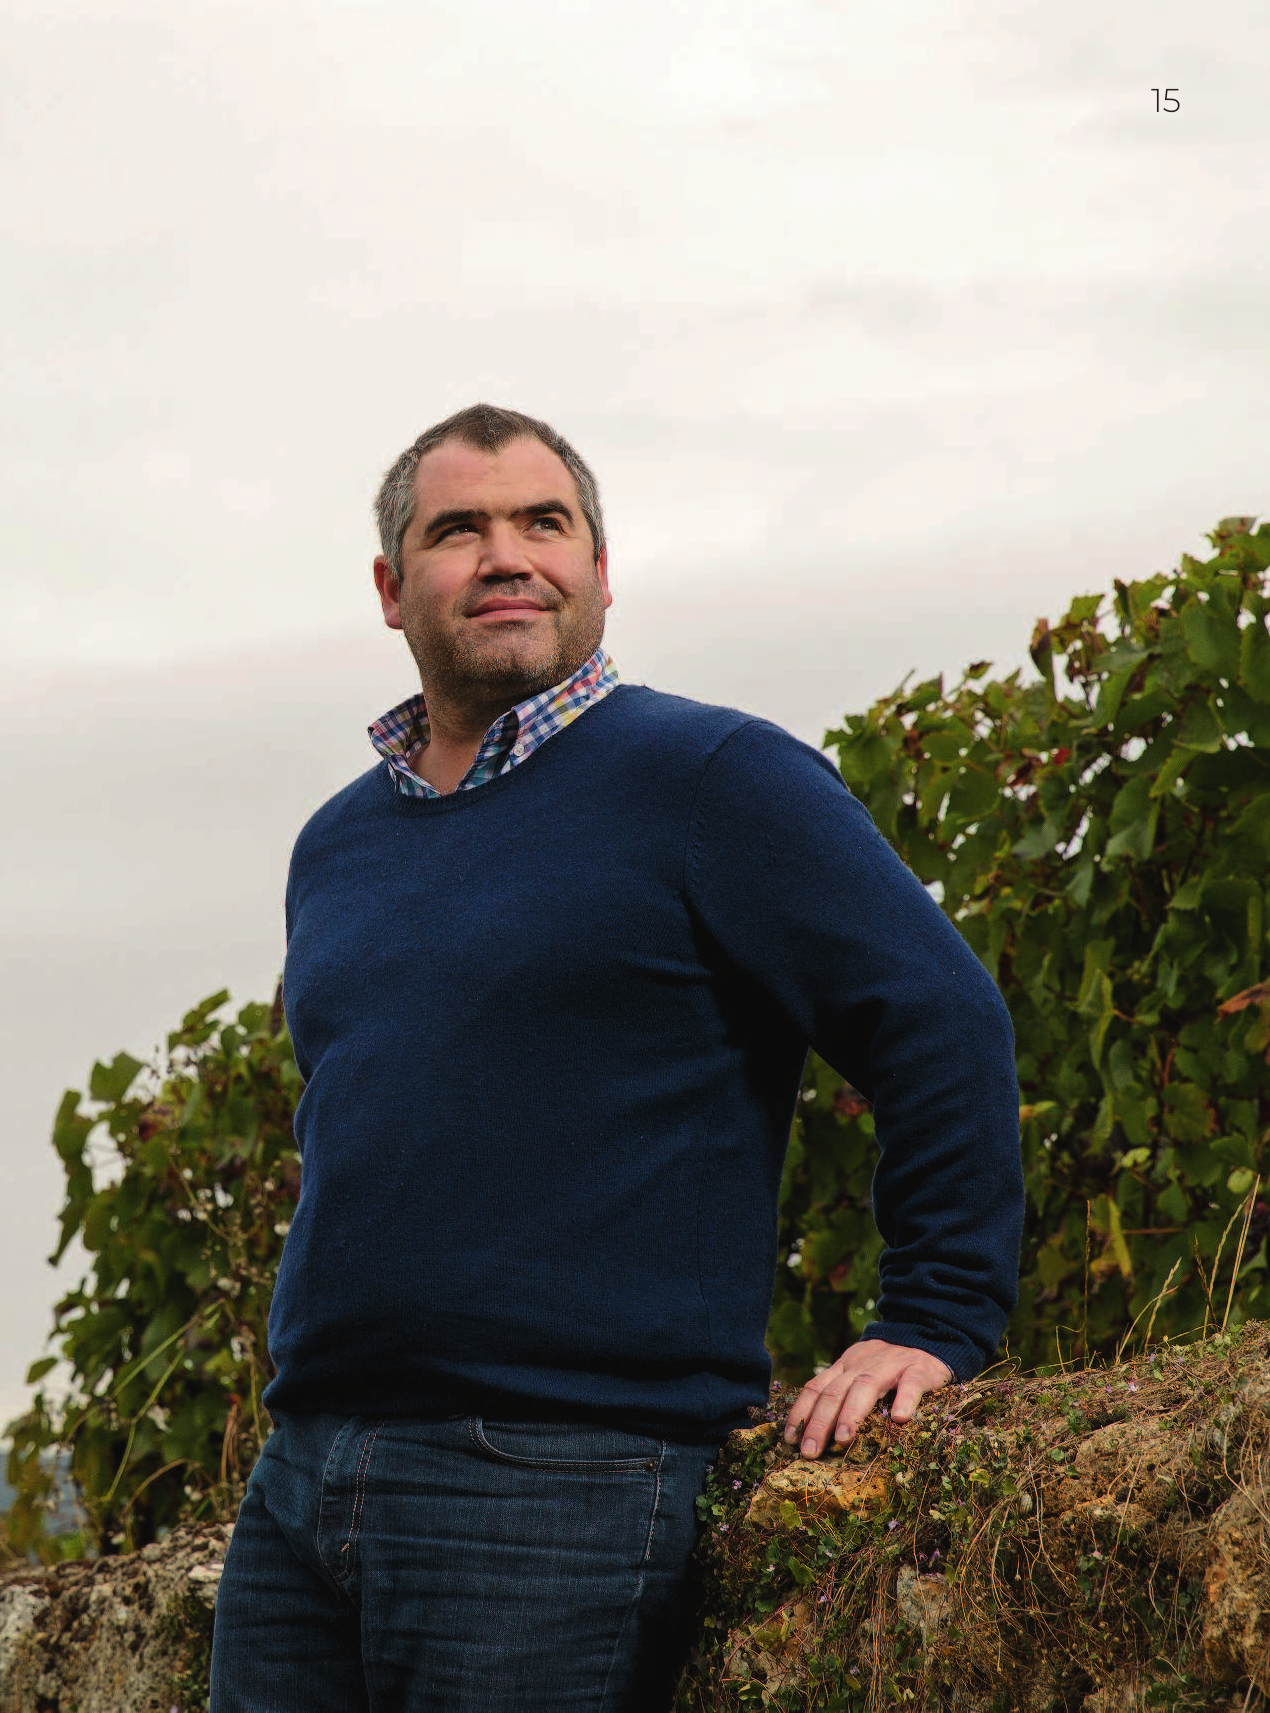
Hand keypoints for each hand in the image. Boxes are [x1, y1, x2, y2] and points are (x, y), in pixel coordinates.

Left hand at [783, 1340, 953, 1458]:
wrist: (927, 1334)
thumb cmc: (889, 1365)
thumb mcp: (859, 1372)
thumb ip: (841, 1392)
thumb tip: (813, 1429)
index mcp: (845, 1367)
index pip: (816, 1388)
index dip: (801, 1412)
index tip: (789, 1439)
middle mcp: (862, 1365)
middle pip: (835, 1392)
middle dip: (819, 1422)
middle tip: (809, 1451)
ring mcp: (890, 1365)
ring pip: (866, 1386)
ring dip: (852, 1412)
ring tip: (843, 1438)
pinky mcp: (919, 1369)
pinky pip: (911, 1383)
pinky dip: (905, 1399)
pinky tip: (901, 1419)